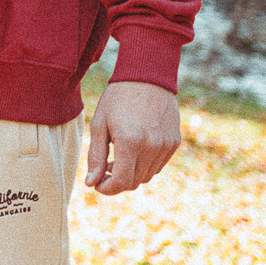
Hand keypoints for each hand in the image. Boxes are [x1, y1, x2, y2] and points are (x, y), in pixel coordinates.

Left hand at [85, 80, 180, 194]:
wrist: (147, 75)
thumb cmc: (118, 98)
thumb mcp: (100, 124)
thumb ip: (96, 156)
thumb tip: (91, 182)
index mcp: (130, 143)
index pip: (121, 182)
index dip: (107, 189)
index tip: (97, 184)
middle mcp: (152, 147)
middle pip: (135, 182)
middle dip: (117, 181)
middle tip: (105, 168)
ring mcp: (166, 145)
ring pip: (147, 175)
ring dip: (132, 173)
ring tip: (119, 156)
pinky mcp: (174, 141)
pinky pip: (158, 164)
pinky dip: (145, 164)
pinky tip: (135, 148)